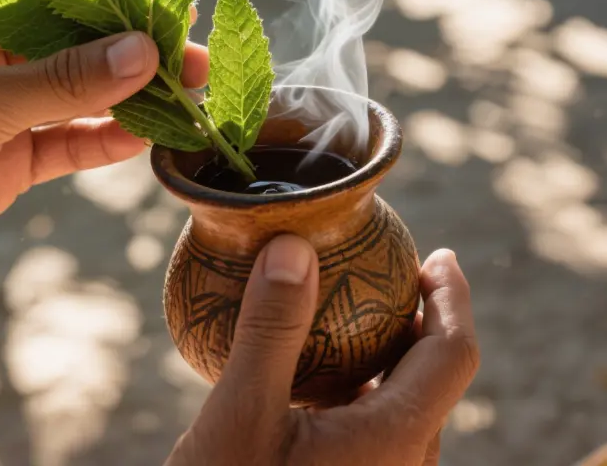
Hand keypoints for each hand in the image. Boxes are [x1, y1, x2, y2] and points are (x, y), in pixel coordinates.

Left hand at [0, 0, 207, 330]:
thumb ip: (63, 82)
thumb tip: (143, 53)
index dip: (109, 1)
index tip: (166, 3)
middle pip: (71, 52)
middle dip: (129, 56)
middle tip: (192, 58)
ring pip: (75, 102)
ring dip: (127, 101)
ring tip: (186, 95)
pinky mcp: (6, 164)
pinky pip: (65, 147)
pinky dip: (103, 144)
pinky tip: (145, 137)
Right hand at [167, 240, 479, 465]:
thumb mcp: (238, 414)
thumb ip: (271, 330)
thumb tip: (294, 246)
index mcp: (391, 443)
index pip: (452, 354)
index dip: (452, 297)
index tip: (438, 255)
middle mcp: (398, 464)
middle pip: (435, 376)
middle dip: (423, 318)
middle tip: (394, 271)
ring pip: (404, 401)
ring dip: (390, 348)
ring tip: (354, 307)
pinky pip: (373, 421)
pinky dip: (359, 379)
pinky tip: (314, 364)